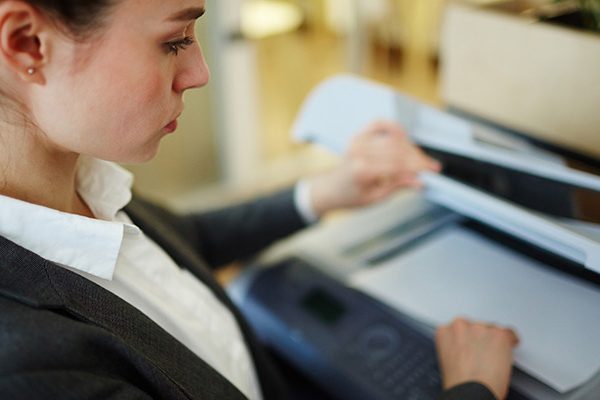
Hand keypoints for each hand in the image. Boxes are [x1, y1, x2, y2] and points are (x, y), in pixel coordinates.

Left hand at [308, 121, 440, 215]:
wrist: (329, 189)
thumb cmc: (350, 197)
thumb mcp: (376, 198)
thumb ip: (398, 186)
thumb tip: (420, 181)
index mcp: (363, 170)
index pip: (398, 164)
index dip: (418, 166)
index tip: (433, 170)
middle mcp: (359, 152)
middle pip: (399, 150)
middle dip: (418, 158)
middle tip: (431, 165)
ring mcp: (358, 142)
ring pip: (393, 139)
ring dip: (410, 147)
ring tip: (419, 158)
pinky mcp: (358, 136)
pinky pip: (380, 124)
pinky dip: (393, 127)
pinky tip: (404, 137)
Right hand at [435, 318, 519, 399]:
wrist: (471, 392)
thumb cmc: (460, 384)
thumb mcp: (449, 360)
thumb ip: (457, 347)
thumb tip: (470, 348)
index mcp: (445, 332)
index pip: (460, 327)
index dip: (469, 339)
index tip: (472, 346)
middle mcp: (461, 326)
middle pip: (476, 326)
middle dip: (481, 339)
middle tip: (484, 355)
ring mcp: (480, 328)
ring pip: (492, 329)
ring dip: (494, 341)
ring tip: (494, 359)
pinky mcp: (498, 334)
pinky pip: (510, 333)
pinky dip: (512, 341)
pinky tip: (510, 348)